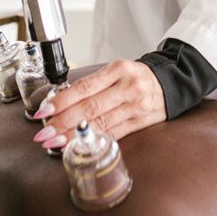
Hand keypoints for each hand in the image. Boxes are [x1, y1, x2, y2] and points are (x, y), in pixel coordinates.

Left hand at [32, 60, 166, 148]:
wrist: (171, 83)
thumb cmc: (137, 76)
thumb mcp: (116, 70)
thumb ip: (93, 84)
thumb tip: (61, 101)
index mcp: (118, 70)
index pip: (84, 88)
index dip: (62, 101)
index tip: (44, 111)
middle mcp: (128, 87)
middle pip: (90, 108)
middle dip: (63, 122)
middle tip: (44, 132)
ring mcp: (136, 106)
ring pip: (100, 123)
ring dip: (75, 135)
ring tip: (55, 142)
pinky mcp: (140, 122)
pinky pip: (114, 134)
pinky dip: (95, 141)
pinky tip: (80, 145)